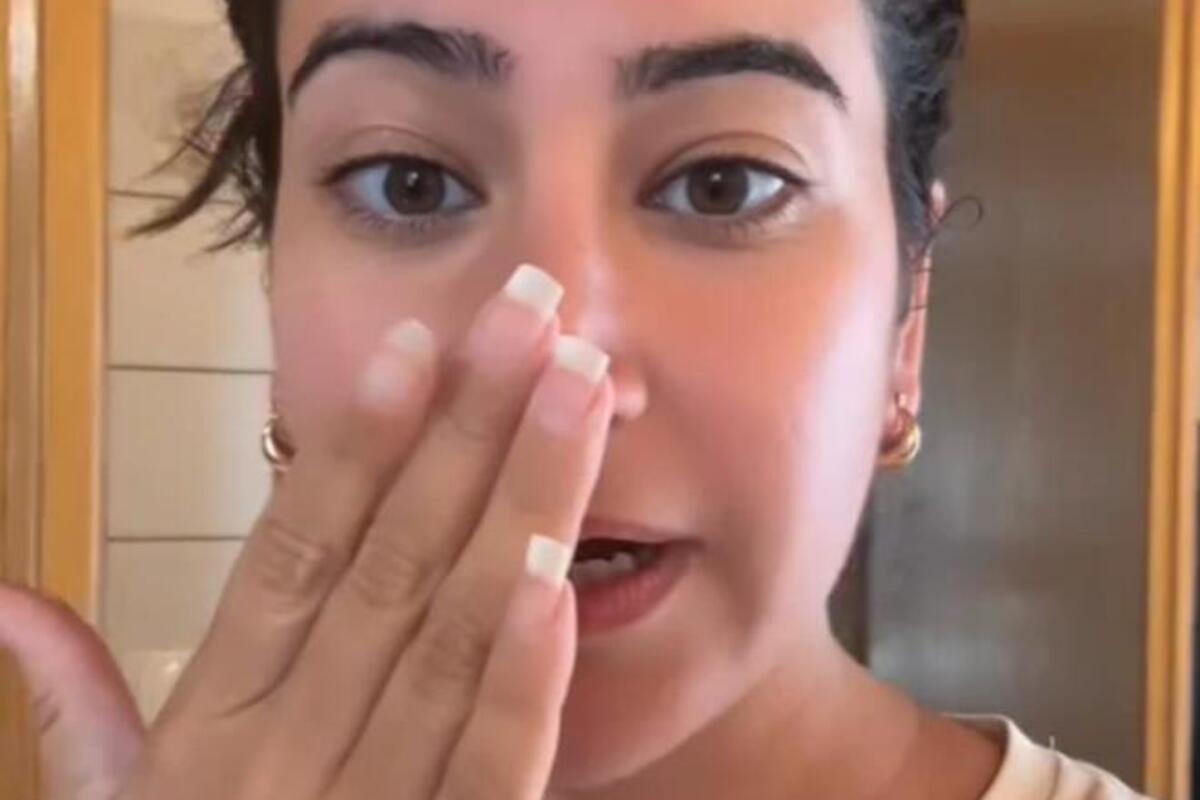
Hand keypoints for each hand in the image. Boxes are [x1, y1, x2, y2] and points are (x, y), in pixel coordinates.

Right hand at [5, 264, 614, 799]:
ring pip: (446, 638)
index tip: (414, 346)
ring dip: (517, 511)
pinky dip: (515, 681)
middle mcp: (282, 753)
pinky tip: (555, 585)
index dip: (355, 444)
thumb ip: (77, 710)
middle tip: (533, 315)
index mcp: (213, 724)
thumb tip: (10, 602)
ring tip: (574, 397)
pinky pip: (480, 773)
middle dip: (465, 432)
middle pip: (389, 564)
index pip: (291, 552)